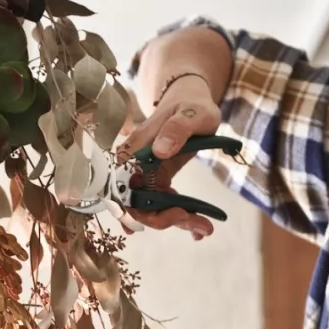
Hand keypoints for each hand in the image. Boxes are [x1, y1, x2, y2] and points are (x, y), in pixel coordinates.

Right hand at [120, 54, 222, 237]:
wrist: (191, 100)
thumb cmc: (191, 105)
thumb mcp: (192, 114)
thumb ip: (177, 129)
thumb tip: (160, 150)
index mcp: (134, 151)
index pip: (123, 189)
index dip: (139, 212)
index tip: (174, 214)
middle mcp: (133, 166)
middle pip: (135, 206)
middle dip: (164, 220)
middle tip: (198, 224)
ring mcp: (144, 175)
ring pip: (150, 210)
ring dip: (176, 222)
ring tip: (205, 228)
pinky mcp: (156, 180)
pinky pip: (161, 205)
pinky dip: (179, 217)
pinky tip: (199, 227)